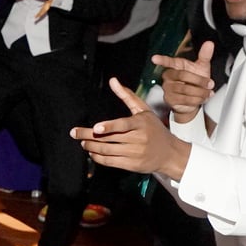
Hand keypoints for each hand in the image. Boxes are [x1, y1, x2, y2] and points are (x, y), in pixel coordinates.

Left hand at [71, 78, 188, 178]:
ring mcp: (135, 153)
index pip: (123, 125)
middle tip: (75, 133)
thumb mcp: (144, 110)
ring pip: (107, 151)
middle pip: (109, 138)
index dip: (109, 126)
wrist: (170, 154)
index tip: (96, 127)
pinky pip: (110, 162)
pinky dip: (98, 158)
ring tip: (83, 142)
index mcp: (141, 124)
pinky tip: (92, 152)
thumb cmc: (154, 129)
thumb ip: (127, 96)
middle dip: (89, 136)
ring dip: (91, 147)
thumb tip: (112, 80)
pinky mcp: (132, 165)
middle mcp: (138, 139)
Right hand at [151, 41, 214, 117]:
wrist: (196, 99)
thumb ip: (205, 55)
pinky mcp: (170, 99)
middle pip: (182, 75)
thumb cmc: (196, 81)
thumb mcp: (202, 67)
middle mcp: (169, 76)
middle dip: (199, 80)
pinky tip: (201, 98)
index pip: (168, 62)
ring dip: (200, 92)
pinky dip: (196, 99)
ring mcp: (168, 88)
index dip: (162, 60)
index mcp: (176, 66)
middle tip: (210, 83)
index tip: (154, 58)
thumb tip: (209, 44)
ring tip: (208, 92)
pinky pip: (184, 99)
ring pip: (185, 89)